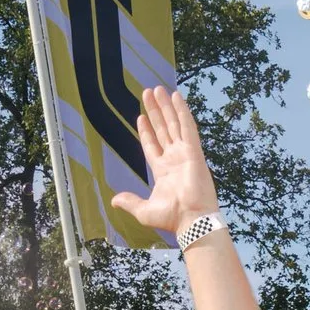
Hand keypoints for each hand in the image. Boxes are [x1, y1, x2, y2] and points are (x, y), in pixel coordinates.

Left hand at [109, 87, 220, 237]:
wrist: (191, 220)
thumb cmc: (171, 217)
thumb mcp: (144, 210)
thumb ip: (130, 201)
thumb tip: (114, 200)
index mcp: (163, 171)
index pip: (153, 145)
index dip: (147, 131)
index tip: (141, 117)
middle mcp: (174, 159)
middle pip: (163, 129)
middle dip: (155, 111)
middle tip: (148, 93)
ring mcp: (185, 153)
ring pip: (173, 124)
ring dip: (165, 106)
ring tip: (158, 89)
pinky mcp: (194, 151)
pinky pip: (187, 127)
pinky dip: (182, 111)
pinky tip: (176, 97)